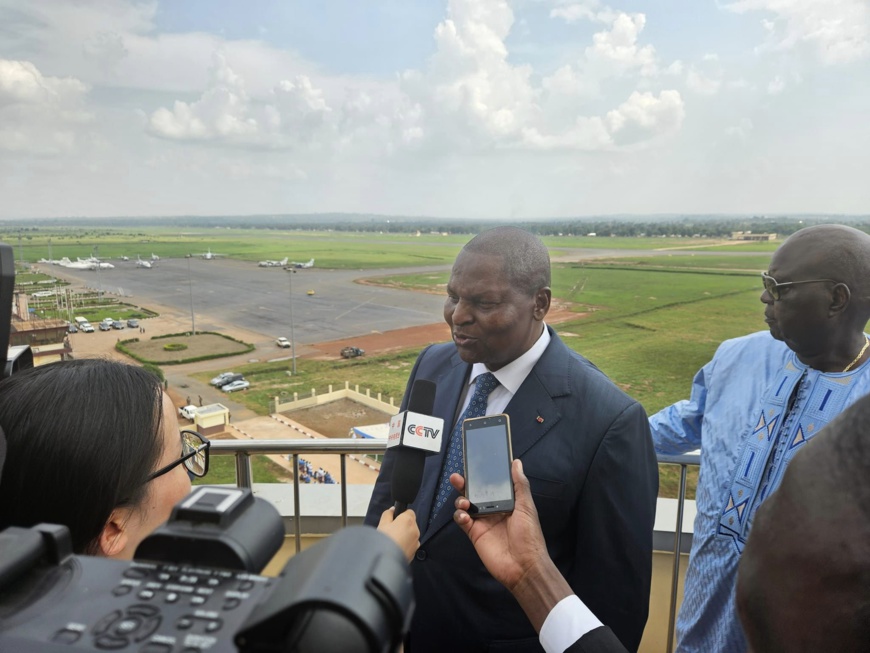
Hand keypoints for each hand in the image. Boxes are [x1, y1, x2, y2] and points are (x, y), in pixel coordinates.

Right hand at [377, 507, 419, 561]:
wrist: (386, 561)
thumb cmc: (384, 542)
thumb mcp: (382, 524)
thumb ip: (388, 514)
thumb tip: (392, 510)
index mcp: (408, 520)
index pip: (409, 512)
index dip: (402, 514)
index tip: (395, 518)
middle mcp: (415, 530)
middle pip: (411, 524)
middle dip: (403, 526)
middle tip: (392, 530)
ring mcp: (416, 542)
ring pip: (411, 535)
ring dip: (405, 536)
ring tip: (393, 540)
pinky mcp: (414, 552)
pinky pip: (410, 545)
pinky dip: (405, 545)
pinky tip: (396, 547)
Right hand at [452, 459, 572, 631]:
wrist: (524, 566)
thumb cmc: (530, 537)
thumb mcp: (527, 507)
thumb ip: (520, 484)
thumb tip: (516, 463)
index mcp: (507, 502)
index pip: (492, 485)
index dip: (483, 476)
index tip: (476, 465)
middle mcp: (494, 510)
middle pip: (476, 493)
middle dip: (465, 484)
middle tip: (458, 478)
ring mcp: (483, 522)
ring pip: (466, 505)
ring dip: (461, 500)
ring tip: (464, 502)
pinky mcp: (475, 534)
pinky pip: (462, 521)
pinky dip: (459, 516)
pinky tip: (463, 515)